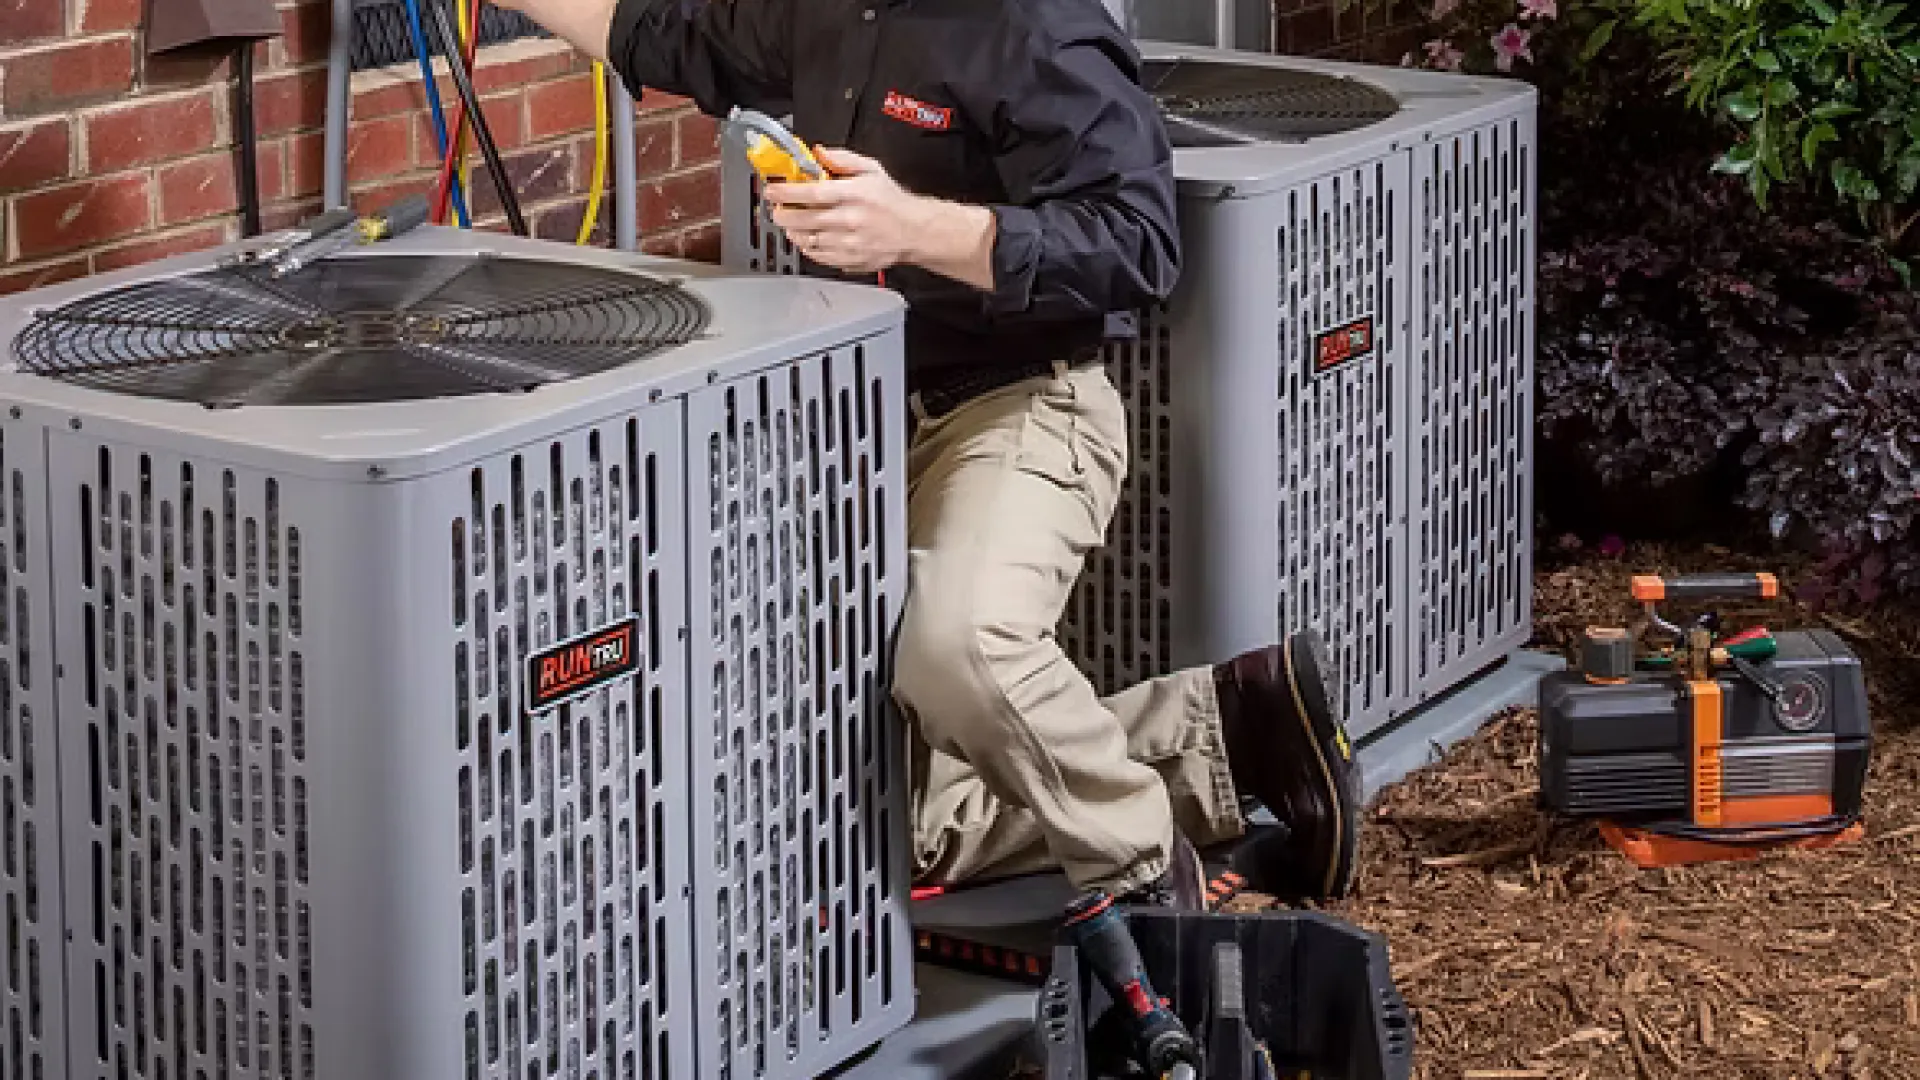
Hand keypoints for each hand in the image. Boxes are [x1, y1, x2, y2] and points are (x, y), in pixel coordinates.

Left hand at [762, 148, 927, 273]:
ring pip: (806, 239)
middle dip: (783, 214)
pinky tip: (808, 237)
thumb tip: (817, 153)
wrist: (913, 231)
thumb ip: (842, 159)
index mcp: (854, 194)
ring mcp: (848, 243)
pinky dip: (807, 246)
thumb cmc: (891, 201)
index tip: (773, 191)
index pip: (811, 193)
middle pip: (803, 219)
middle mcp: (849, 219)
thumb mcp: (871, 169)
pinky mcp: (848, 259)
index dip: (786, 193)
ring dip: (793, 231)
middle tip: (778, 208)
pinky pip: (817, 255)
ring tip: (792, 222)